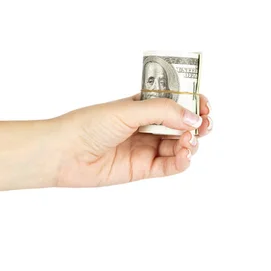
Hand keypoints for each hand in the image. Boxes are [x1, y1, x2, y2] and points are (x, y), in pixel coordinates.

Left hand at [52, 94, 212, 186]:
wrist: (64, 152)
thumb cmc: (89, 124)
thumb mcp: (128, 110)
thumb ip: (162, 112)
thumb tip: (194, 118)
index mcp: (141, 105)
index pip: (175, 101)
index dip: (192, 103)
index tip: (205, 104)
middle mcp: (145, 126)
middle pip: (181, 125)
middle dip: (197, 124)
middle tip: (206, 124)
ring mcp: (144, 147)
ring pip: (178, 146)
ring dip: (190, 143)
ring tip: (188, 142)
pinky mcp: (141, 169)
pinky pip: (169, 166)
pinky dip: (181, 161)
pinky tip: (184, 156)